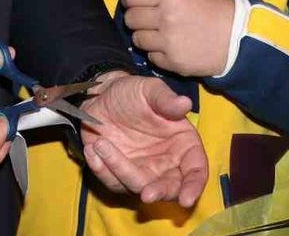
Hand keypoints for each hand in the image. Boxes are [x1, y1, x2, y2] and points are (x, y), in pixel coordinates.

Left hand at [80, 72, 206, 206]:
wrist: (102, 95)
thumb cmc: (132, 93)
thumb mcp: (150, 90)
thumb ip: (166, 99)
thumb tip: (185, 103)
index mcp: (183, 144)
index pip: (196, 171)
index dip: (194, 187)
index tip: (186, 199)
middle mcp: (166, 163)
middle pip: (169, 188)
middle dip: (159, 193)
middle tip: (146, 194)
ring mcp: (142, 171)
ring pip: (136, 186)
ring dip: (119, 170)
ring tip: (101, 144)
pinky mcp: (118, 174)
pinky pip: (112, 182)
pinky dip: (102, 170)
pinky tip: (93, 150)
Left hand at [122, 0, 234, 76]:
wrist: (239, 38)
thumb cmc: (212, 9)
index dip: (131, 0)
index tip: (137, 3)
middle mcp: (167, 17)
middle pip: (130, 19)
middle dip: (137, 18)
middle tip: (151, 20)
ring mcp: (169, 42)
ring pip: (137, 39)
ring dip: (146, 36)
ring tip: (162, 34)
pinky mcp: (173, 62)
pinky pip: (151, 57)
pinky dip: (158, 53)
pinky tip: (172, 47)